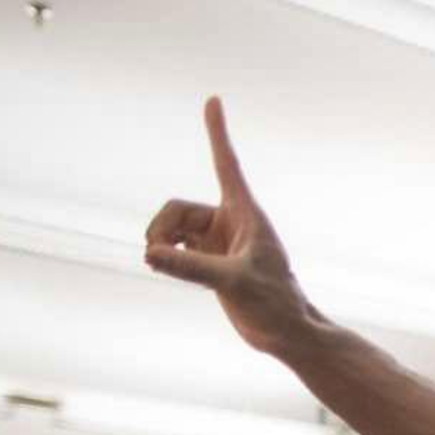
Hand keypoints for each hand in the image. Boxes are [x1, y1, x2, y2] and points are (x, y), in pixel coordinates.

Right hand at [144, 97, 312, 356]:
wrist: (285, 334)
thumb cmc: (274, 305)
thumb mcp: (232, 283)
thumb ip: (190, 268)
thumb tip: (149, 254)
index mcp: (245, 215)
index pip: (226, 164)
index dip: (218, 132)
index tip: (214, 100)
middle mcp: (230, 223)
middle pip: (179, 210)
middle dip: (161, 228)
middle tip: (153, 252)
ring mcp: (219, 243)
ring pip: (173, 230)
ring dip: (159, 242)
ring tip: (155, 262)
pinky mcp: (211, 263)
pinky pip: (177, 249)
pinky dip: (165, 255)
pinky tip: (160, 266)